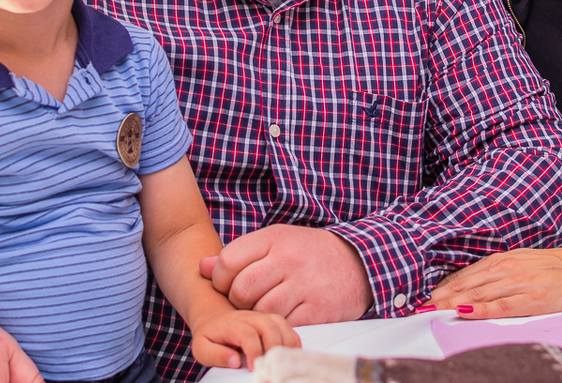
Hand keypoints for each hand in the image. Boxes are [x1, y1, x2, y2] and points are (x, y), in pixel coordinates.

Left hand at [190, 308, 300, 370]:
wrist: (215, 318)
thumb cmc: (210, 337)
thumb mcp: (202, 348)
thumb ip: (215, 355)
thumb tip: (235, 361)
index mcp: (232, 324)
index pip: (247, 334)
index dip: (253, 351)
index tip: (253, 369)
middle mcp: (251, 318)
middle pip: (269, 326)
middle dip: (274, 347)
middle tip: (274, 368)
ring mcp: (264, 318)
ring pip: (282, 325)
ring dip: (287, 345)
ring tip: (285, 365)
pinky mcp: (273, 322)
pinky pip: (289, 328)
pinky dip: (294, 342)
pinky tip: (292, 358)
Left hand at [198, 225, 373, 324]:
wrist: (359, 262)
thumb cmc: (309, 253)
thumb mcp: (276, 241)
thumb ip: (239, 253)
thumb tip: (202, 267)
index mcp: (275, 238)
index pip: (229, 261)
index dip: (220, 278)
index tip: (227, 283)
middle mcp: (289, 259)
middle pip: (241, 290)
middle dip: (237, 301)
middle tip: (246, 300)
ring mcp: (305, 285)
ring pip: (260, 310)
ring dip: (257, 314)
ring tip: (265, 307)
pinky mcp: (319, 309)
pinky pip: (284, 323)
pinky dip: (278, 323)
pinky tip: (282, 314)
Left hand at [426, 246, 561, 318]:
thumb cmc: (549, 269)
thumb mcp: (517, 263)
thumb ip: (493, 273)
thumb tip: (464, 286)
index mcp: (500, 260)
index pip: (464, 275)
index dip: (441, 287)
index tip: (422, 296)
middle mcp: (506, 269)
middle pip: (466, 285)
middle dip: (440, 296)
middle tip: (418, 306)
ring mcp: (519, 283)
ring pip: (478, 294)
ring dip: (452, 302)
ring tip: (432, 309)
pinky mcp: (534, 299)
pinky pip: (502, 305)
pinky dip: (481, 309)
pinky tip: (465, 312)